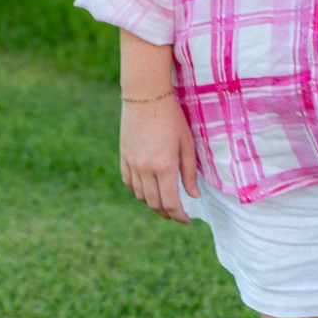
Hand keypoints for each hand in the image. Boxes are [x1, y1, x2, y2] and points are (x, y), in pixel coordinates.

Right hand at [119, 94, 199, 223]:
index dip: (178, 215)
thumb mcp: (187, 143)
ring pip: (141, 196)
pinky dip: (139, 192)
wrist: (146, 97)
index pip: (170, 202)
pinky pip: (129, 184)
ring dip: (153, 204)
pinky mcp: (124, 158)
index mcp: (164, 166)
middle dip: (166, 213)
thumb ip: (189, 171)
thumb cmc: (172, 117)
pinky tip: (148, 191)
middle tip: (177, 215)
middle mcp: (145, 169)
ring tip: (165, 204)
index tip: (186, 220)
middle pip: (154, 203)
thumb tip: (193, 195)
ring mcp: (132, 164)